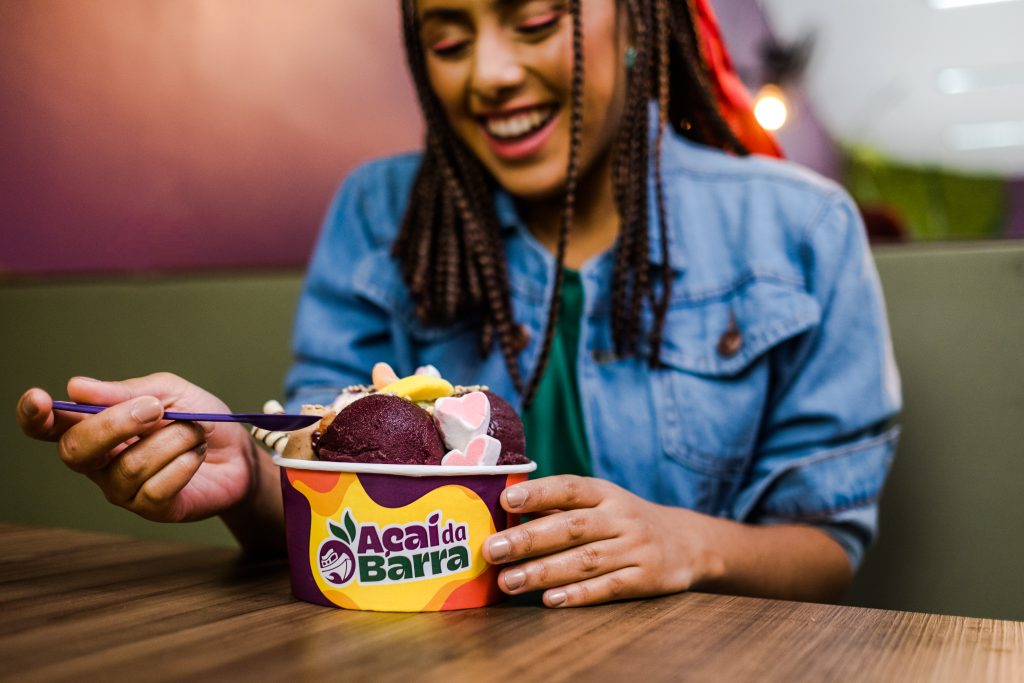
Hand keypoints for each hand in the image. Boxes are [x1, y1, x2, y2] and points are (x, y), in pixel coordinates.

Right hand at [16, 373, 269, 524]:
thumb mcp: (170, 392)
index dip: (35, 416)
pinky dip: (184, 463)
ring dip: (172, 440)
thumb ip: (127, 391)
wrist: (240, 451)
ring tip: (194, 432)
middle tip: (156, 408)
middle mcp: (101, 462)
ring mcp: (123, 489)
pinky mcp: (152, 509)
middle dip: (116, 424)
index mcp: (97, 427)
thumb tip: (76, 387)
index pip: (51, 427)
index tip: (40, 399)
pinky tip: (196, 455)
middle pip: (77, 450)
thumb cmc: (200, 419)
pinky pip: (157, 487)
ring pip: (129, 466)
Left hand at [483, 475, 716, 607]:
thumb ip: (560, 507)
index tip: (507, 501)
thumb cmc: (625, 521)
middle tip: (493, 550)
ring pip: (585, 560)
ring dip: (544, 572)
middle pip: (572, 527)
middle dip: (529, 539)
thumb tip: (506, 513)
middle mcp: (621, 518)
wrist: (687, 542)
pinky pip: (608, 587)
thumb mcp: (602, 503)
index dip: (538, 493)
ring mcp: (635, 548)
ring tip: (509, 581)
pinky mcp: (646, 578)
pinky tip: (550, 600)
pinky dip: (579, 594)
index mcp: (605, 493)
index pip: (570, 488)